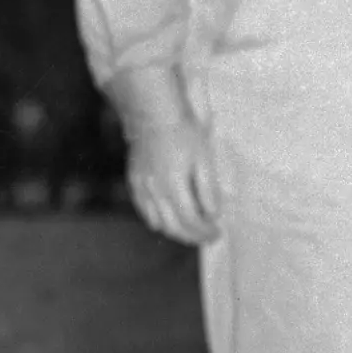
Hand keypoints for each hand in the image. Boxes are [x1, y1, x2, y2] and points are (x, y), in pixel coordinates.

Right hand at [126, 117, 223, 246]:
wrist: (153, 115)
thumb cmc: (183, 133)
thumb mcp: (204, 158)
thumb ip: (208, 188)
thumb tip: (212, 214)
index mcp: (174, 185)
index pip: (190, 220)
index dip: (204, 231)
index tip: (217, 233)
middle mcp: (154, 191)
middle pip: (173, 227)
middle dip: (193, 236)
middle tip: (208, 237)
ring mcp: (141, 188)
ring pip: (158, 222)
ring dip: (176, 232)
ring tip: (193, 231)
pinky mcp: (134, 183)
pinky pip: (144, 211)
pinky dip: (158, 221)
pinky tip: (169, 221)